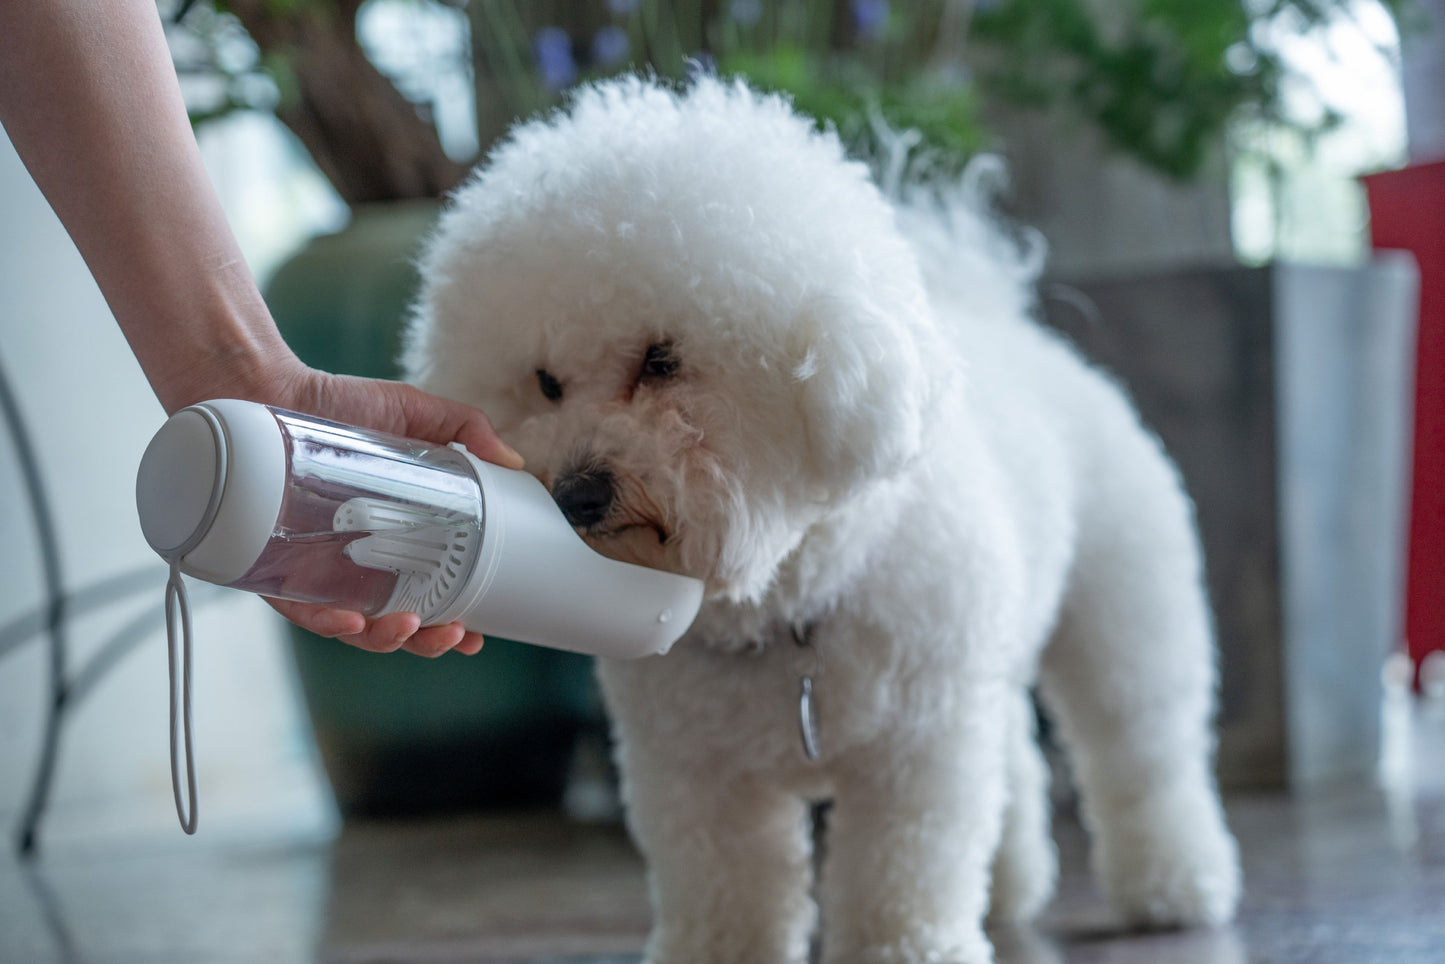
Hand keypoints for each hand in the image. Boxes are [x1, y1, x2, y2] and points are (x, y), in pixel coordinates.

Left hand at [194, 358, 522, 657]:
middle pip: (397, 623)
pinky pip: (301, 612)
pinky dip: (328, 624)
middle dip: (427, 641)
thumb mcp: (414, 411)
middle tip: (453, 633)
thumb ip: (465, 430)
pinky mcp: (277, 571)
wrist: (269, 391)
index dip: (455, 619)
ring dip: (386, 640)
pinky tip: (352, 621)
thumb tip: (514, 462)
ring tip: (409, 627)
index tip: (476, 634)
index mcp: (395, 539)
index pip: (430, 592)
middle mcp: (359, 563)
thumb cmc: (339, 404)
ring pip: (355, 629)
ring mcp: (319, 571)